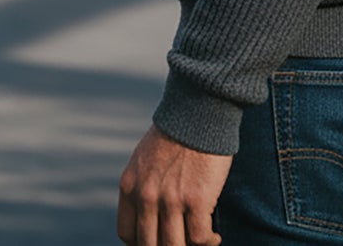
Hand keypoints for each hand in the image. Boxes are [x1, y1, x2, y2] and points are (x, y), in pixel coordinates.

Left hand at [117, 124, 230, 245]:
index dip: (142, 244)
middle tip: (181, 241)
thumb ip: (144, 185)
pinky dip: (208, 242)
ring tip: (201, 240)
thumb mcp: (146, 158)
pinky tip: (215, 236)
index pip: (127, 234)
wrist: (199, 109)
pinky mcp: (197, 200)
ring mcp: (171, 200)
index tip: (158, 240)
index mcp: (130, 186)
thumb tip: (152, 213)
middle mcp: (146, 196)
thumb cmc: (178, 132)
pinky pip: (200, 239)